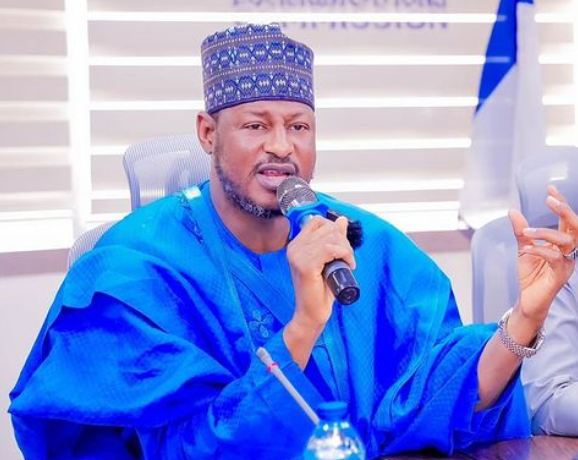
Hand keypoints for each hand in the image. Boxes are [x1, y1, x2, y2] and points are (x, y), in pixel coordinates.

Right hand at [286, 215, 354, 328]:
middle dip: (344, 241)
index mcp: (296, 244)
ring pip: (331, 238)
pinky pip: (330, 249)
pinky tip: (348, 265)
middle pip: (327, 228)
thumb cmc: (320, 290)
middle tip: (348, 258)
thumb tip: (342, 220)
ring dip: (346, 249)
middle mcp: (294, 247)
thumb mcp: (329, 259)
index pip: (317, 221)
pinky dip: (344, 255)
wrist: (312, 313)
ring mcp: (297, 256)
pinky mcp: (305, 266)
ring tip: (348, 263)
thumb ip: (334, 240)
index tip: (342, 246)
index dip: (334, 229)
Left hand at [510, 185, 577, 329]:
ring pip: (566, 241)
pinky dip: (539, 250)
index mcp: (562, 242)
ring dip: (545, 232)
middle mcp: (569, 251)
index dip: (561, 203)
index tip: (550, 187)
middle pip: (576, 226)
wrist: (528, 299)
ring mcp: (567, 263)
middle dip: (565, 211)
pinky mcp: (560, 276)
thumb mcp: (523, 248)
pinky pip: (554, 258)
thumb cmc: (531, 274)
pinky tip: (525, 249)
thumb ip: (521, 231)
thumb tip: (512, 210)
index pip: (567, 219)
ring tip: (526, 231)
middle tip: (549, 200)